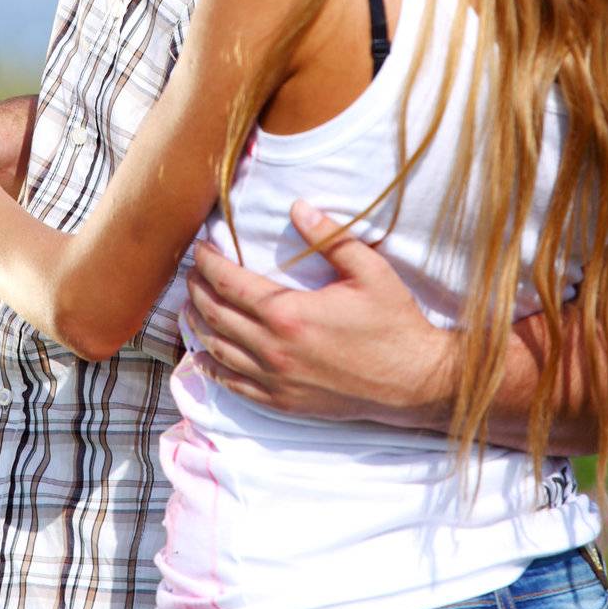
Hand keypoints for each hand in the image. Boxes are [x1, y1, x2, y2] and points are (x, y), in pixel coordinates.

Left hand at [183, 202, 452, 424]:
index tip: (199, 248)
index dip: (208, 263)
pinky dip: (214, 368)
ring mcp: (277, 380)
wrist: (415, 382)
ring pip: (218, 351)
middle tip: (192, 273)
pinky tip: (206, 356)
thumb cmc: (394, 324)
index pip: (229, 283)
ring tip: (191, 307)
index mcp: (288, 313)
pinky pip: (236, 386)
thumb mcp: (368, 271)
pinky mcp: (285, 402)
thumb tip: (297, 206)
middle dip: (197, 290)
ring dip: (199, 326)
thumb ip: (330, 237)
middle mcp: (274, 349)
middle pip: (216, 315)